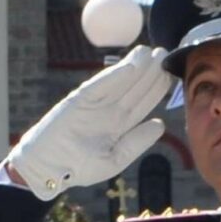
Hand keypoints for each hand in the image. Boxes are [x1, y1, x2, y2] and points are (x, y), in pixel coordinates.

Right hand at [3, 45, 174, 200]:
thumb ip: (136, 143)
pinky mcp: (78, 100)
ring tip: (150, 53)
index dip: (157, 88)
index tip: (172, 73)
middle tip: (165, 53)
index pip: (142, 102)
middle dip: (150, 72)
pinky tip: (130, 67)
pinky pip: (99, 86)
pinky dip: (113, 76)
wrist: (48, 168)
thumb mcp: (114, 160)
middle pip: (134, 88)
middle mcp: (109, 111)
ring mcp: (94, 103)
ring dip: (135, 67)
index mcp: (119, 125)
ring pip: (119, 82)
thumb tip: (160, 124)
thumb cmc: (79, 168)